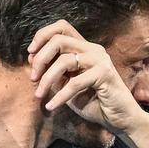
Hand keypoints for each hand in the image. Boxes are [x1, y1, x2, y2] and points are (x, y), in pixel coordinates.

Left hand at [27, 20, 147, 136]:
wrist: (119, 119)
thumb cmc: (94, 103)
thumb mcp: (68, 85)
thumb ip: (54, 72)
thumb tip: (33, 60)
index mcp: (84, 49)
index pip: (61, 28)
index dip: (42, 36)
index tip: (30, 55)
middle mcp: (93, 50)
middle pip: (59, 40)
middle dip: (41, 58)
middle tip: (33, 78)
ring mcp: (100, 60)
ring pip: (64, 60)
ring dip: (47, 79)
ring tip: (39, 95)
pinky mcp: (105, 74)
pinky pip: (75, 82)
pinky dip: (60, 96)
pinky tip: (51, 106)